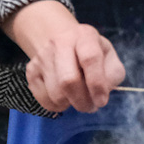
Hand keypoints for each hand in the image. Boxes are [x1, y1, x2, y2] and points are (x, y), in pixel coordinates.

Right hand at [2, 0, 125, 113]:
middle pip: (68, 80)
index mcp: (85, 36)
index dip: (97, 84)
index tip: (101, 101)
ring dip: (70, 104)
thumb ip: (112, 76)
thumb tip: (100, 94)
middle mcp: (60, 42)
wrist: (63, 42)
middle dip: (82, 100)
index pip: (90, 59)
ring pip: (55, 93)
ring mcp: (42, 56)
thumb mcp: (110, 58)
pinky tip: (65, 97)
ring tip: (79, 99)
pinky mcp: (31, 70)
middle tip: (90, 107)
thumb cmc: (91, 54)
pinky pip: (43, 99)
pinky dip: (57, 106)